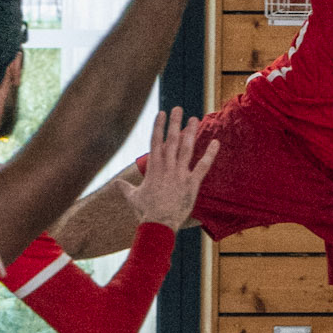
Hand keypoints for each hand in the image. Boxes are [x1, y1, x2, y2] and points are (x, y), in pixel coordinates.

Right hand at [122, 109, 218, 230]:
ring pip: (186, 148)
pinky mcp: (192, 183)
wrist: (158, 224)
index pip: (155, 142)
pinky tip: (216, 142)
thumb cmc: (145, 212)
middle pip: (171, 140)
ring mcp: (179, 174)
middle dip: (174, 123)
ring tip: (194, 119)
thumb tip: (116, 183)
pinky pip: (203, 166)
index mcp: (153, 168)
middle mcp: (166, 167)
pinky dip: (210, 154)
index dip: (158, 126)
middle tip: (178, 108)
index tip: (161, 113)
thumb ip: (125, 188)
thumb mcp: (132, 198)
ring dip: (190, 132)